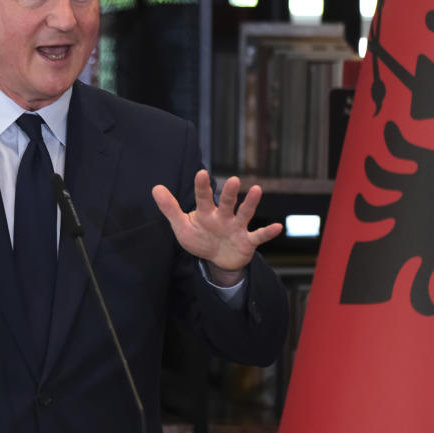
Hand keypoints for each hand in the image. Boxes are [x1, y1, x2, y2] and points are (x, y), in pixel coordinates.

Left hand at [152, 170, 283, 286]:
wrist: (218, 259)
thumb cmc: (200, 238)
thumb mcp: (182, 227)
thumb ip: (170, 209)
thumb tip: (155, 187)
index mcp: (206, 213)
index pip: (203, 198)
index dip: (202, 187)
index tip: (201, 173)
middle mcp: (223, 216)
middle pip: (227, 202)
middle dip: (230, 193)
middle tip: (233, 180)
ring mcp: (237, 227)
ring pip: (244, 214)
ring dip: (251, 203)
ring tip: (257, 189)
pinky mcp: (248, 241)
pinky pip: (259, 236)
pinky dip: (268, 232)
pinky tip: (278, 227)